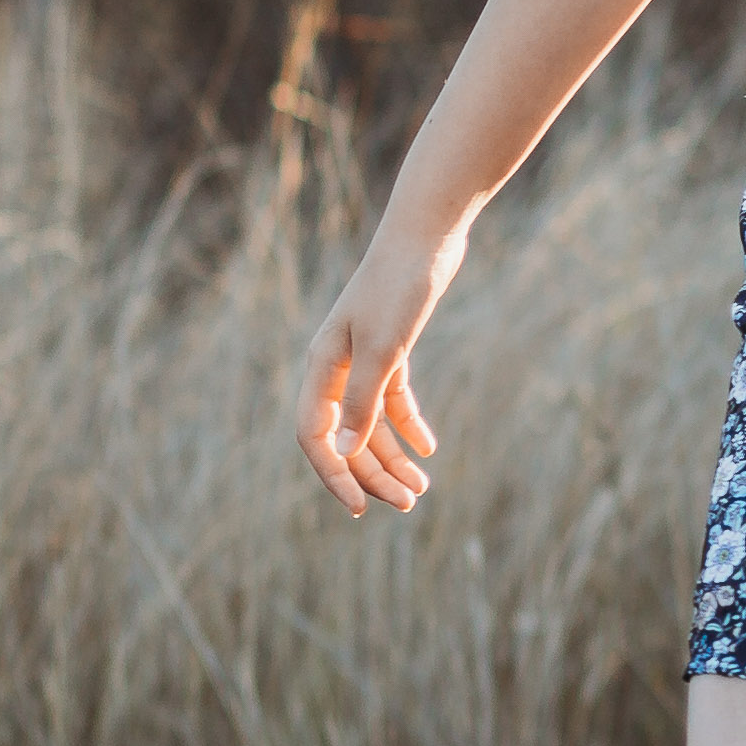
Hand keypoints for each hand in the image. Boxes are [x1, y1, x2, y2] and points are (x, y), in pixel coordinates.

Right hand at [295, 218, 467, 516]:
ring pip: (371, 423)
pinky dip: (409, 425)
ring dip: (393, 457)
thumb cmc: (399, 288)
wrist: (425, 238)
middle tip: (408, 504)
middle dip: (373, 474)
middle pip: (347, 436)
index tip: (361, 507)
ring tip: (422, 488)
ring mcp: (363, 360)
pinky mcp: (391, 350)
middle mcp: (336, 368)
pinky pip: (393, 400)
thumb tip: (348, 452)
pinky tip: (429, 449)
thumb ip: (365, 400)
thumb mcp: (384, 349)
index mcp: (321, 368)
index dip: (335, 474)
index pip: (316, 436)